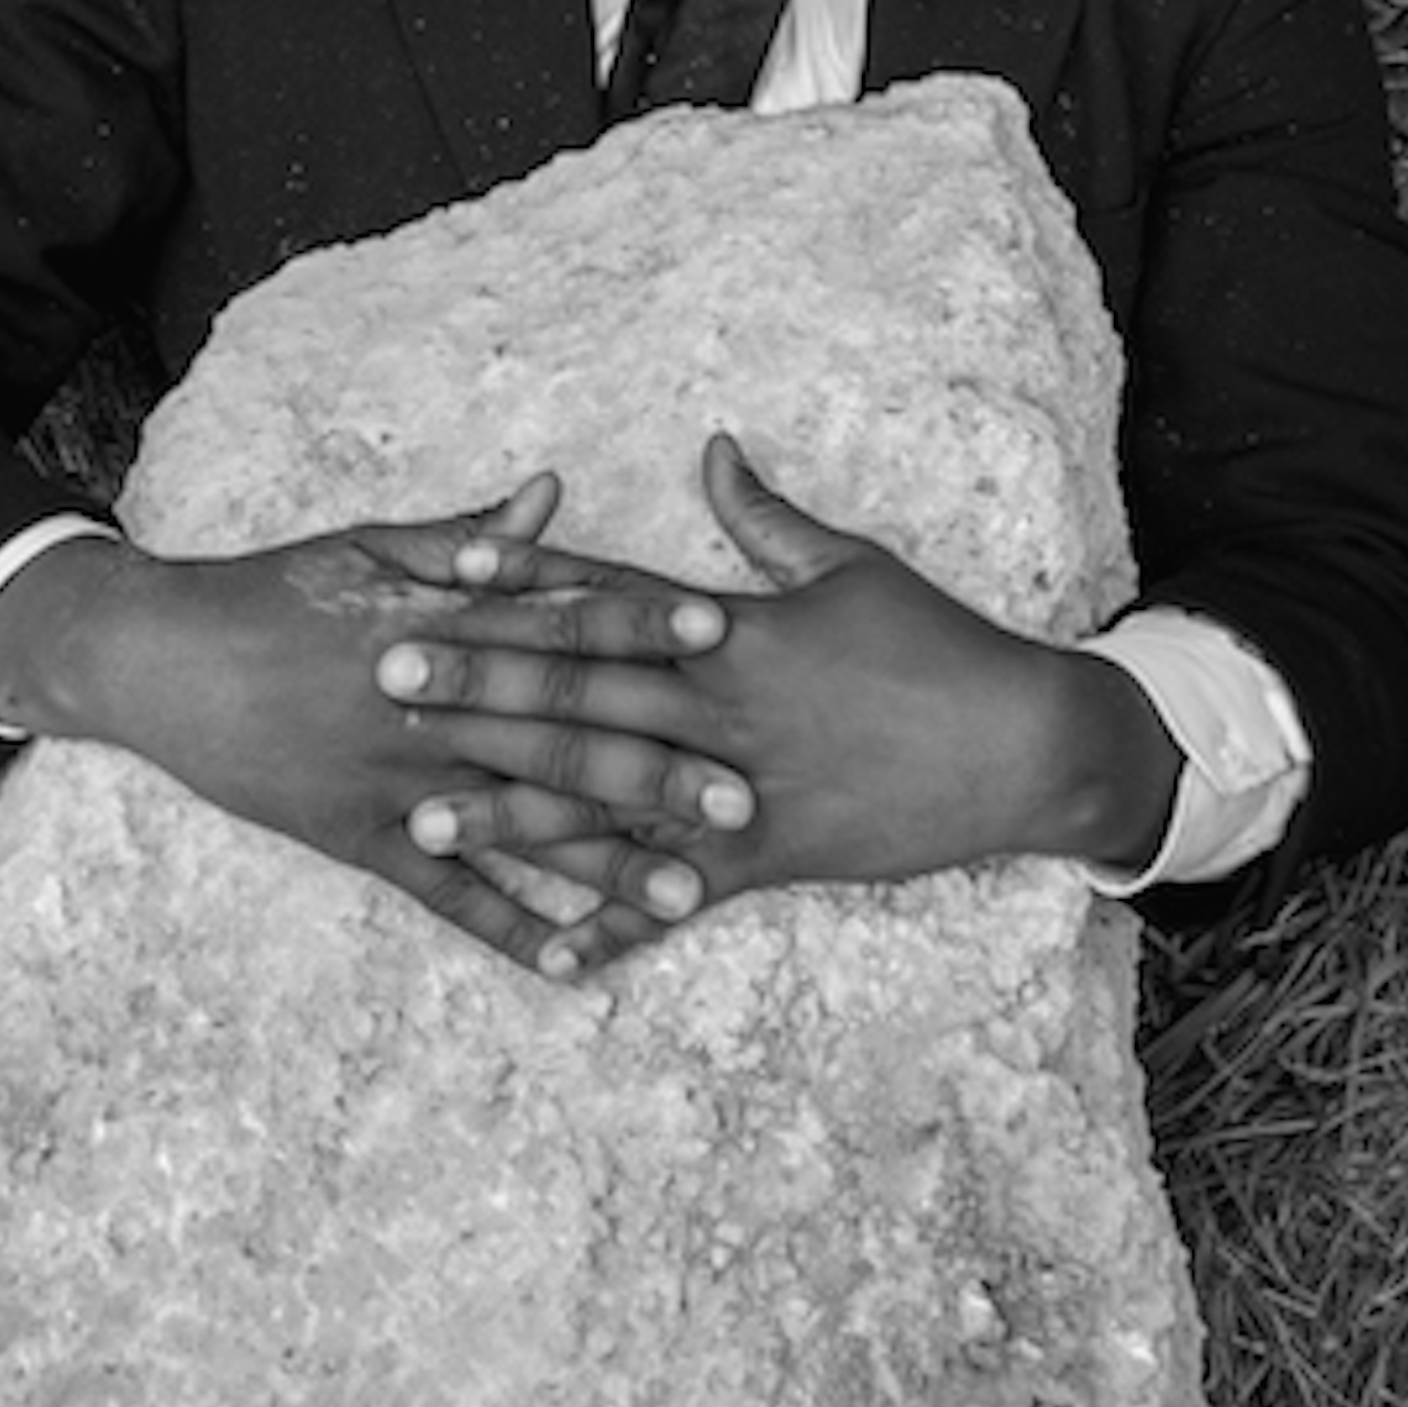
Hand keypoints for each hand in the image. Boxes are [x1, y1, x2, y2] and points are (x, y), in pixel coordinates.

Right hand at [0, 476, 751, 982]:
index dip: (641, 627)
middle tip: (745, 799)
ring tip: (690, 899)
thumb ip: (470, 534)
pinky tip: (571, 965)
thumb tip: (554, 497)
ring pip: (517, 828)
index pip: (558, 621)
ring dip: (606, 867)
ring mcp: (395, 778)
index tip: (723, 638)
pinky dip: (504, 929)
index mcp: (437, 619)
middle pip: (558, 736)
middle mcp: (427, 702)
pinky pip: (443, 896)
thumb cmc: (275, 591)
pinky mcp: (358, 836)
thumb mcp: (369, 544)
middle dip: (655, 769)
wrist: (163, 659)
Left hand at [377, 434, 1180, 903]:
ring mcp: (735, 789)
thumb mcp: (851, 566)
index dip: (525, 575)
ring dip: (511, 812)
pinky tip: (547, 958)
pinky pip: (673, 901)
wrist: (1021, 746)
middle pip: (579, 688)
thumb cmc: (935, 646)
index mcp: (730, 628)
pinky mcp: (763, 860)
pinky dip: (611, 931)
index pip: (608, 592)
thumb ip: (766, 517)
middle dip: (479, 681)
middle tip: (386, 674)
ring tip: (423, 818)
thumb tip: (710, 448)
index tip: (444, 563)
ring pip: (604, 802)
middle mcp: (718, 706)